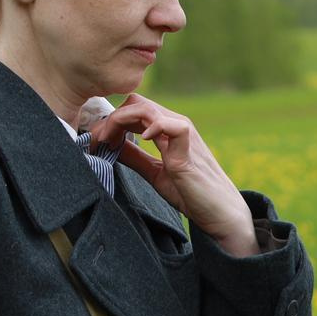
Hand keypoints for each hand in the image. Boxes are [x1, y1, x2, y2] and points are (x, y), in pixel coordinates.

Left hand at [86, 93, 258, 252]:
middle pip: (136, 103)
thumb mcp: (155, 173)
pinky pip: (174, 125)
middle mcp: (175, 125)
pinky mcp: (190, 150)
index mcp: (167, 130)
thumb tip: (111, 145)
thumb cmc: (191, 194)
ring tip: (107, 142)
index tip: (97, 142)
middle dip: (110, 119)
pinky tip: (142, 140)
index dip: (111, 121)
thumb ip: (136, 157)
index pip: (134, 109)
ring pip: (147, 109)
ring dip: (120, 122)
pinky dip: (153, 127)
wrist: (220, 212)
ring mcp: (184, 135)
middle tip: (96, 142)